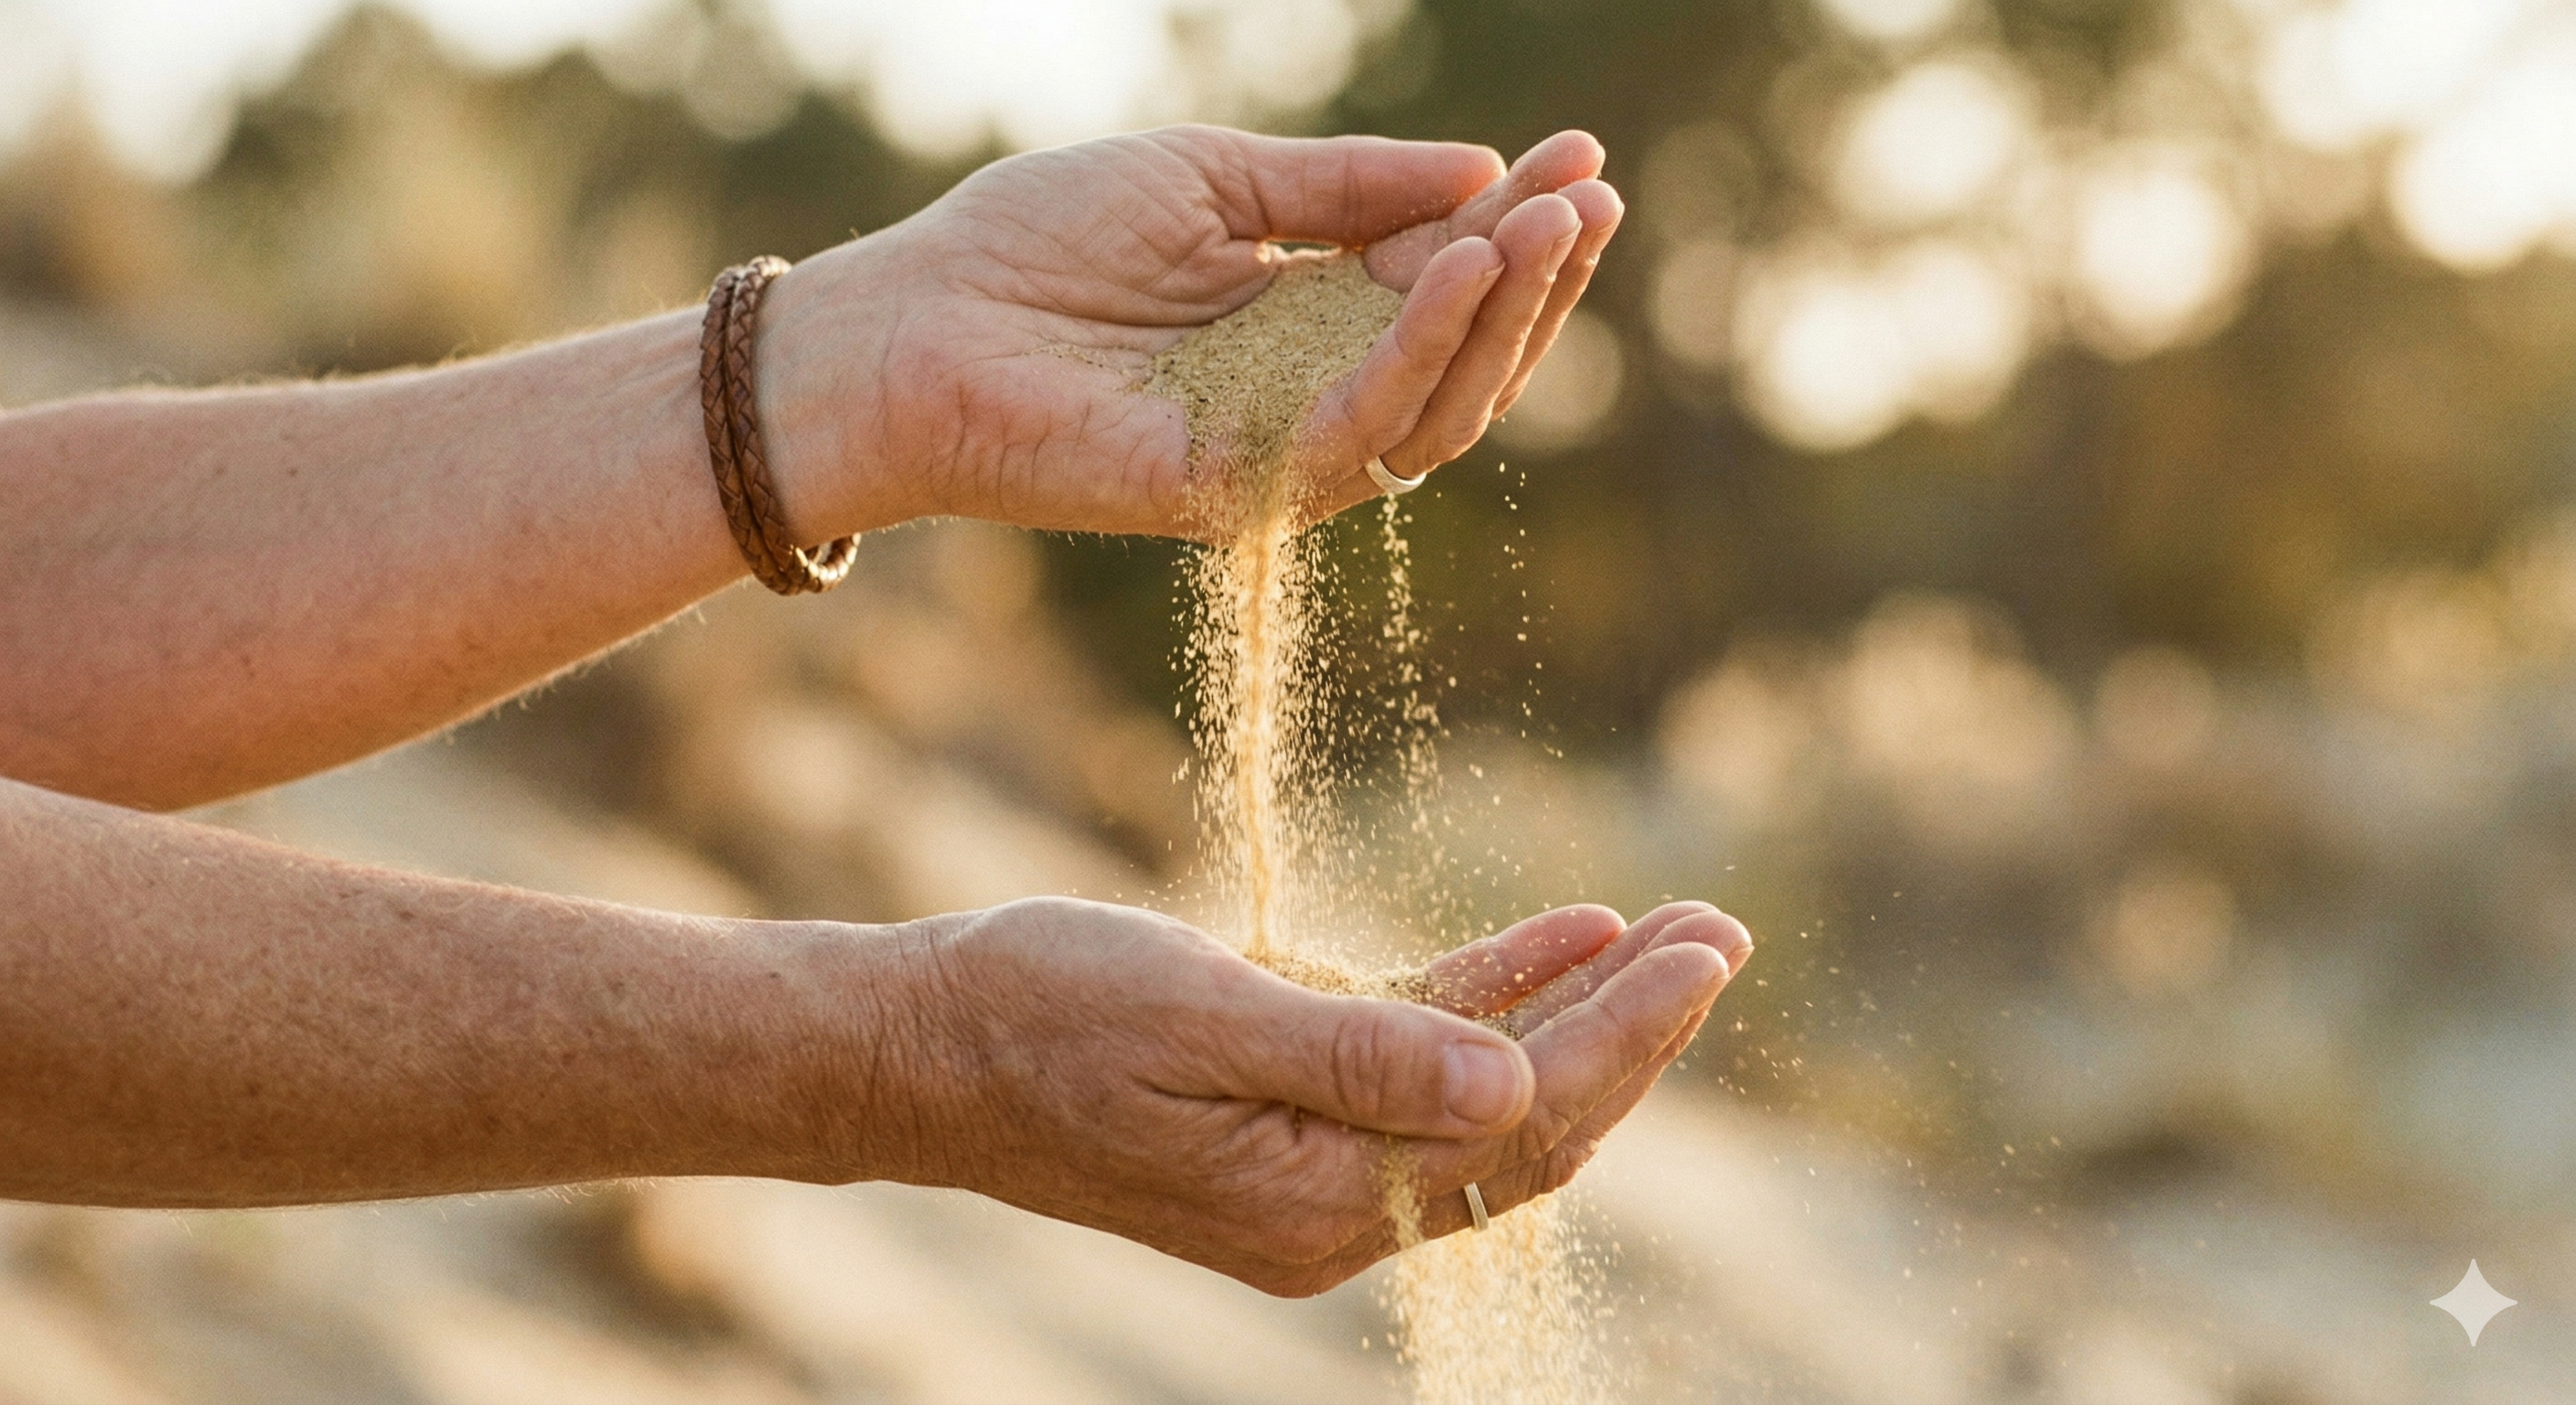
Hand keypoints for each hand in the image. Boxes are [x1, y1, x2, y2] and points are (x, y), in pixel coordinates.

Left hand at [759, 125, 1624, 541]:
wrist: (904, 322)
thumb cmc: (1032, 246)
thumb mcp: (1209, 180)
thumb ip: (1339, 187)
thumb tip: (1474, 173)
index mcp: (1301, 326)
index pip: (1439, 287)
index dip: (1514, 228)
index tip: (1584, 161)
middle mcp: (1302, 402)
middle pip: (1459, 360)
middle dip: (1534, 279)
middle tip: (1590, 198)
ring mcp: (1272, 457)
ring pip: (1428, 410)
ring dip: (1497, 317)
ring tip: (1544, 227)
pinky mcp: (1230, 493)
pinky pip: (1350, 433)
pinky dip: (1413, 355)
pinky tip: (1457, 274)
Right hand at [837, 895, 1748, 1296]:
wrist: (915, 1042)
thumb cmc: (1039, 1013)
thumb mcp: (1200, 1019)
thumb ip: (1361, 1058)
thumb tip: (1515, 1092)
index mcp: (1315, 1204)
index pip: (1518, 1126)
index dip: (1625, 1037)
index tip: (1706, 954)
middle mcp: (1330, 1205)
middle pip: (1527, 1123)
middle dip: (1634, 1029)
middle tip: (1725, 933)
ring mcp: (1311, 1163)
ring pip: (1486, 1092)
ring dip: (1580, 1009)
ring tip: (1676, 931)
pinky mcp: (1286, 1110)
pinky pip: (1418, 1061)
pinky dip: (1491, 998)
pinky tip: (1565, 935)